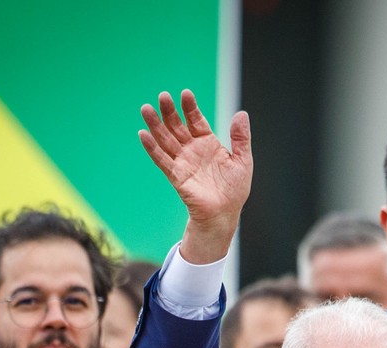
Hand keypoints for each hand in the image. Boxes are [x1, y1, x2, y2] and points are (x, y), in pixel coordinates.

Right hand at [138, 90, 251, 264]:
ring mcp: (183, 162)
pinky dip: (152, 148)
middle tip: (162, 96)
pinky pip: (161, 160)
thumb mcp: (242, 160)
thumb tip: (241, 114)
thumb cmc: (234, 190)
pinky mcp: (176, 176)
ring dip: (155, 125)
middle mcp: (192, 150)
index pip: (196, 120)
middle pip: (177, 127)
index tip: (185, 94)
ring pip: (165, 140)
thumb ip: (240, 138)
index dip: (190, 108)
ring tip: (146, 109)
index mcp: (208, 143)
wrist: (225, 214)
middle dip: (169, 112)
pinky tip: (143, 134)